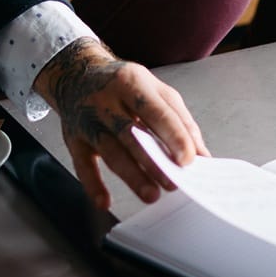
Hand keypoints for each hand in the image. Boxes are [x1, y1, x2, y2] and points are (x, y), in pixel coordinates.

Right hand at [34, 37, 209, 209]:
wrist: (76, 75)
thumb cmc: (123, 84)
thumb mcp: (155, 89)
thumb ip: (180, 119)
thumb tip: (201, 154)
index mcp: (131, 82)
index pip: (156, 111)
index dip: (174, 136)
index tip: (189, 159)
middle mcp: (106, 100)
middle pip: (132, 134)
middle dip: (154, 161)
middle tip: (173, 183)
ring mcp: (88, 120)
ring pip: (110, 151)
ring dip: (132, 175)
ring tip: (151, 194)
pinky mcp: (73, 140)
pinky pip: (82, 165)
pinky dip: (93, 185)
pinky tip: (105, 201)